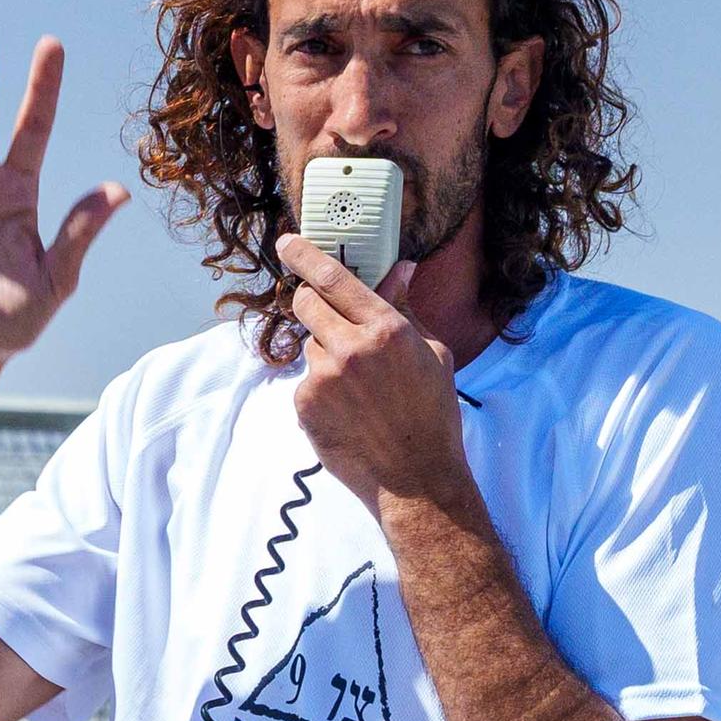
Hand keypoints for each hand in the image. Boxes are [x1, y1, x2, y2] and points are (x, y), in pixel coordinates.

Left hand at [269, 231, 473, 515]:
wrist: (416, 479)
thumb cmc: (432, 416)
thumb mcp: (433, 354)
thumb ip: (406, 309)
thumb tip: (400, 269)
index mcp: (386, 329)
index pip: (333, 278)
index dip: (304, 255)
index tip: (287, 242)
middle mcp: (351, 349)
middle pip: (305, 303)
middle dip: (310, 301)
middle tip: (322, 312)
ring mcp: (323, 378)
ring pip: (309, 345)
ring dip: (325, 354)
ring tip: (358, 387)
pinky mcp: (305, 406)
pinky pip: (306, 381)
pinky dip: (322, 390)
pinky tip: (349, 411)